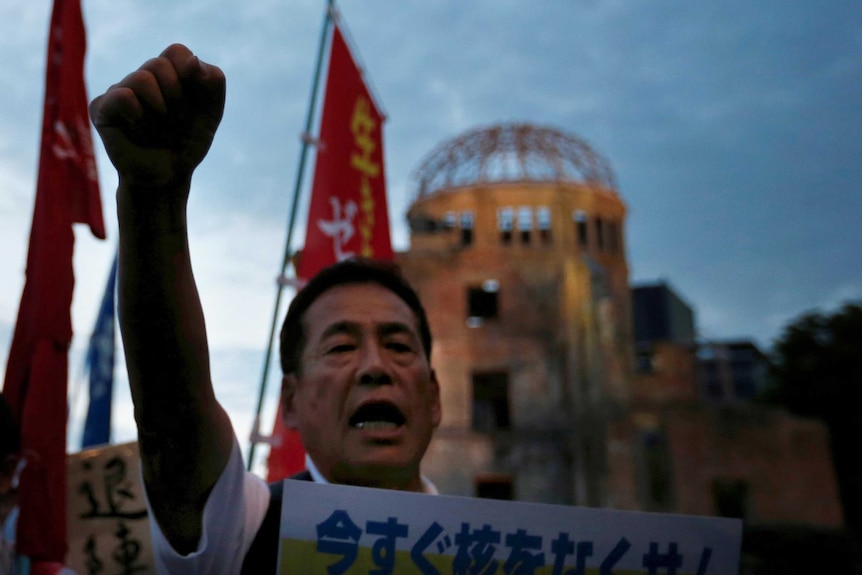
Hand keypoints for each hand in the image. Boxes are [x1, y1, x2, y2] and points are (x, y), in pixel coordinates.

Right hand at [90, 44, 225, 191]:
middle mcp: (142, 78)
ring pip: (141, 78)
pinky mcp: (102, 108)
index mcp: (167, 74)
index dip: (189, 73)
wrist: (167, 176)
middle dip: (176, 94)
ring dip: (159, 104)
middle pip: (159, 64)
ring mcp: (120, 90)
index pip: (176, 52)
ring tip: (160, 123)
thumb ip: (213, 82)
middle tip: (176, 118)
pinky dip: (137, 112)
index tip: (195, 101)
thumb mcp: (211, 112)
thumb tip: (192, 62)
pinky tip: (138, 126)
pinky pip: (121, 96)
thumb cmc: (187, 142)